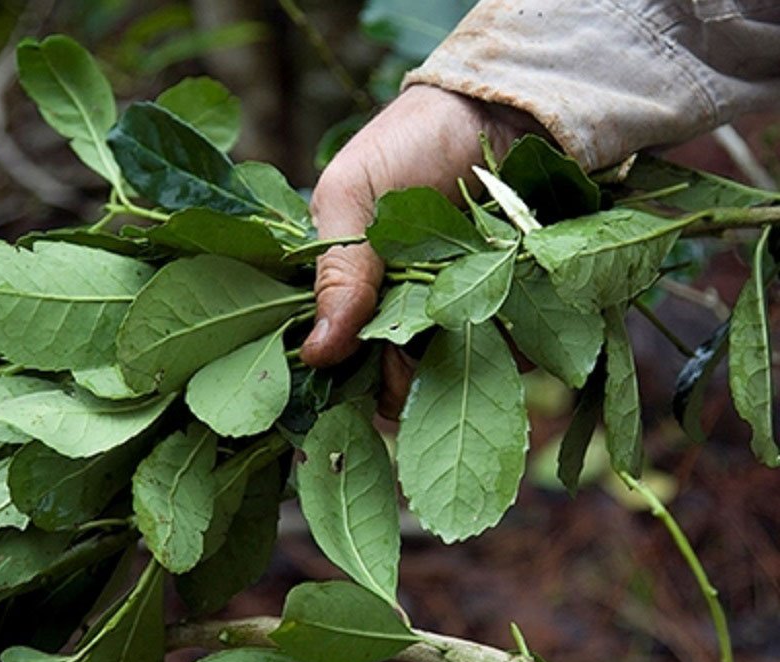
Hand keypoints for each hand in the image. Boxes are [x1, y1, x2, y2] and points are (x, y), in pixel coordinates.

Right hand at [299, 85, 536, 416]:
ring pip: (455, 376)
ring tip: (481, 303)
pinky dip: (516, 339)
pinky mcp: (509, 309)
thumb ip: (338, 273)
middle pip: (398, 382)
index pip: (343, 361)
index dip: (354, 373)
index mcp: (351, 291)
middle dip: (412, 374)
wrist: (498, 108)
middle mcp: (401, 313)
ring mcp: (456, 314)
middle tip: (428, 335)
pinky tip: (516, 297)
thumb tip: (315, 354)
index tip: (371, 361)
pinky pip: (512, 353)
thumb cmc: (410, 142)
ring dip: (467, 357)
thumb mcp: (353, 197)